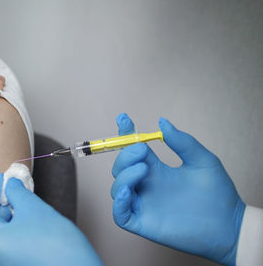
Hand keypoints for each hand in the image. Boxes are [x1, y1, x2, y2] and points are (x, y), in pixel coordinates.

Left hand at [0, 174, 102, 265]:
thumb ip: (18, 193)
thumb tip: (11, 184)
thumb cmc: (59, 247)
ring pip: (4, 233)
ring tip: (30, 203)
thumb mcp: (35, 209)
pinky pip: (14, 244)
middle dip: (4, 202)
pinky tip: (35, 221)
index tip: (4, 178)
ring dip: (13, 215)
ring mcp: (7, 264)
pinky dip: (20, 228)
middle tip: (18, 187)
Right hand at [111, 113, 244, 265]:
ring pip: (117, 188)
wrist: (228, 225)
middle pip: (120, 167)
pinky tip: (129, 192)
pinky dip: (119, 202)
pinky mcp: (143, 223)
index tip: (124, 119)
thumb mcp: (203, 161)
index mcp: (156, 169)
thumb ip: (182, 142)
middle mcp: (146, 185)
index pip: (132, 149)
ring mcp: (143, 204)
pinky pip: (120, 214)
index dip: (125, 134)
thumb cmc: (218, 193)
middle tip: (142, 150)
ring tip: (143, 169)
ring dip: (124, 176)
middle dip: (125, 155)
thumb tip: (162, 122)